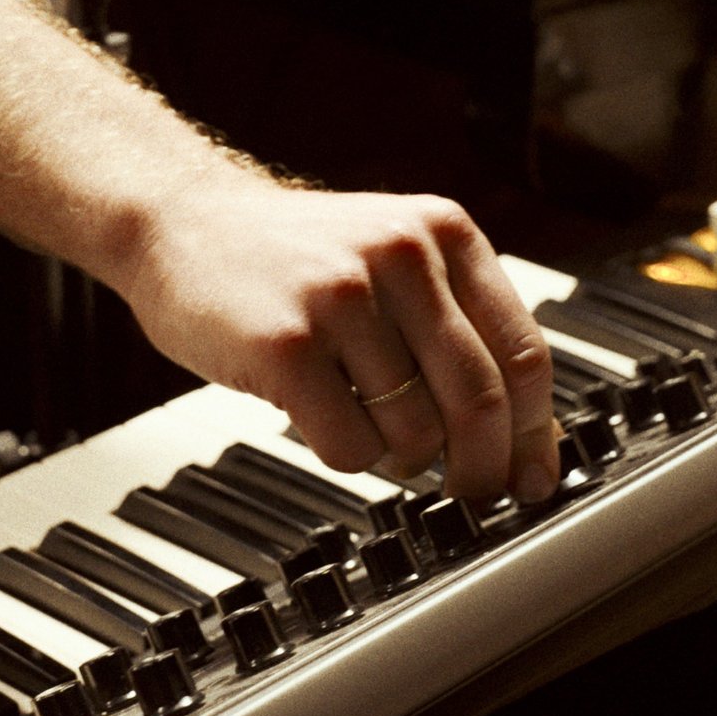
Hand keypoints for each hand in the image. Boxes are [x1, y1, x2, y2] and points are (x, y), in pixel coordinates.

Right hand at [111, 180, 558, 504]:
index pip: (522, 352)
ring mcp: (343, 297)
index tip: (533, 477)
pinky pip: (351, 446)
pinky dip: (346, 455)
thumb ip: (456, 325)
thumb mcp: (391, 257)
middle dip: (482, 467)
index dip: (535, 431)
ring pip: (415, 432)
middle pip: (480, 399)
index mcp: (443, 233)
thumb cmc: (291, 259)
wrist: (181, 222)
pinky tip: (323, 420)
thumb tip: (520, 439)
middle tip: (470, 492)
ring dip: (401, 458)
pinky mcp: (287, 344)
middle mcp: (402, 255)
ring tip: (368, 427)